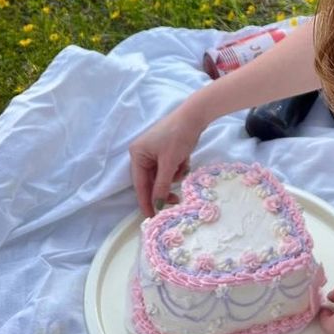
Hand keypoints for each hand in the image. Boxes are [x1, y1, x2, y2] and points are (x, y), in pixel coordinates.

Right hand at [129, 103, 205, 217]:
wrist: (196, 114)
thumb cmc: (179, 136)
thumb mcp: (169, 163)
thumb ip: (162, 185)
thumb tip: (157, 205)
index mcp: (137, 154)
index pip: (140, 184)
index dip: (146, 202)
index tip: (151, 218)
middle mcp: (142, 153)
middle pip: (152, 180)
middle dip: (165, 187)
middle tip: (176, 201)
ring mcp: (155, 150)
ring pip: (163, 174)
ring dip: (174, 175)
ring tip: (183, 167)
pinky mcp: (167, 149)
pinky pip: (170, 166)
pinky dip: (178, 167)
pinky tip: (185, 160)